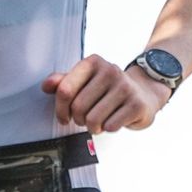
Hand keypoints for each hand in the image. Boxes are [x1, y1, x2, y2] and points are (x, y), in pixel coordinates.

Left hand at [42, 55, 168, 133]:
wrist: (145, 93)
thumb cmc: (111, 89)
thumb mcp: (87, 81)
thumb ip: (65, 82)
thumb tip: (46, 86)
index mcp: (92, 63)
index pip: (65, 89)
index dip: (60, 109)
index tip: (64, 117)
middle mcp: (109, 71)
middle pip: (78, 107)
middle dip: (79, 120)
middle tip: (85, 120)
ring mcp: (125, 87)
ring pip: (93, 119)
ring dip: (93, 127)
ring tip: (99, 123)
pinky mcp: (136, 104)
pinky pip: (111, 126)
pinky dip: (109, 129)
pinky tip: (113, 121)